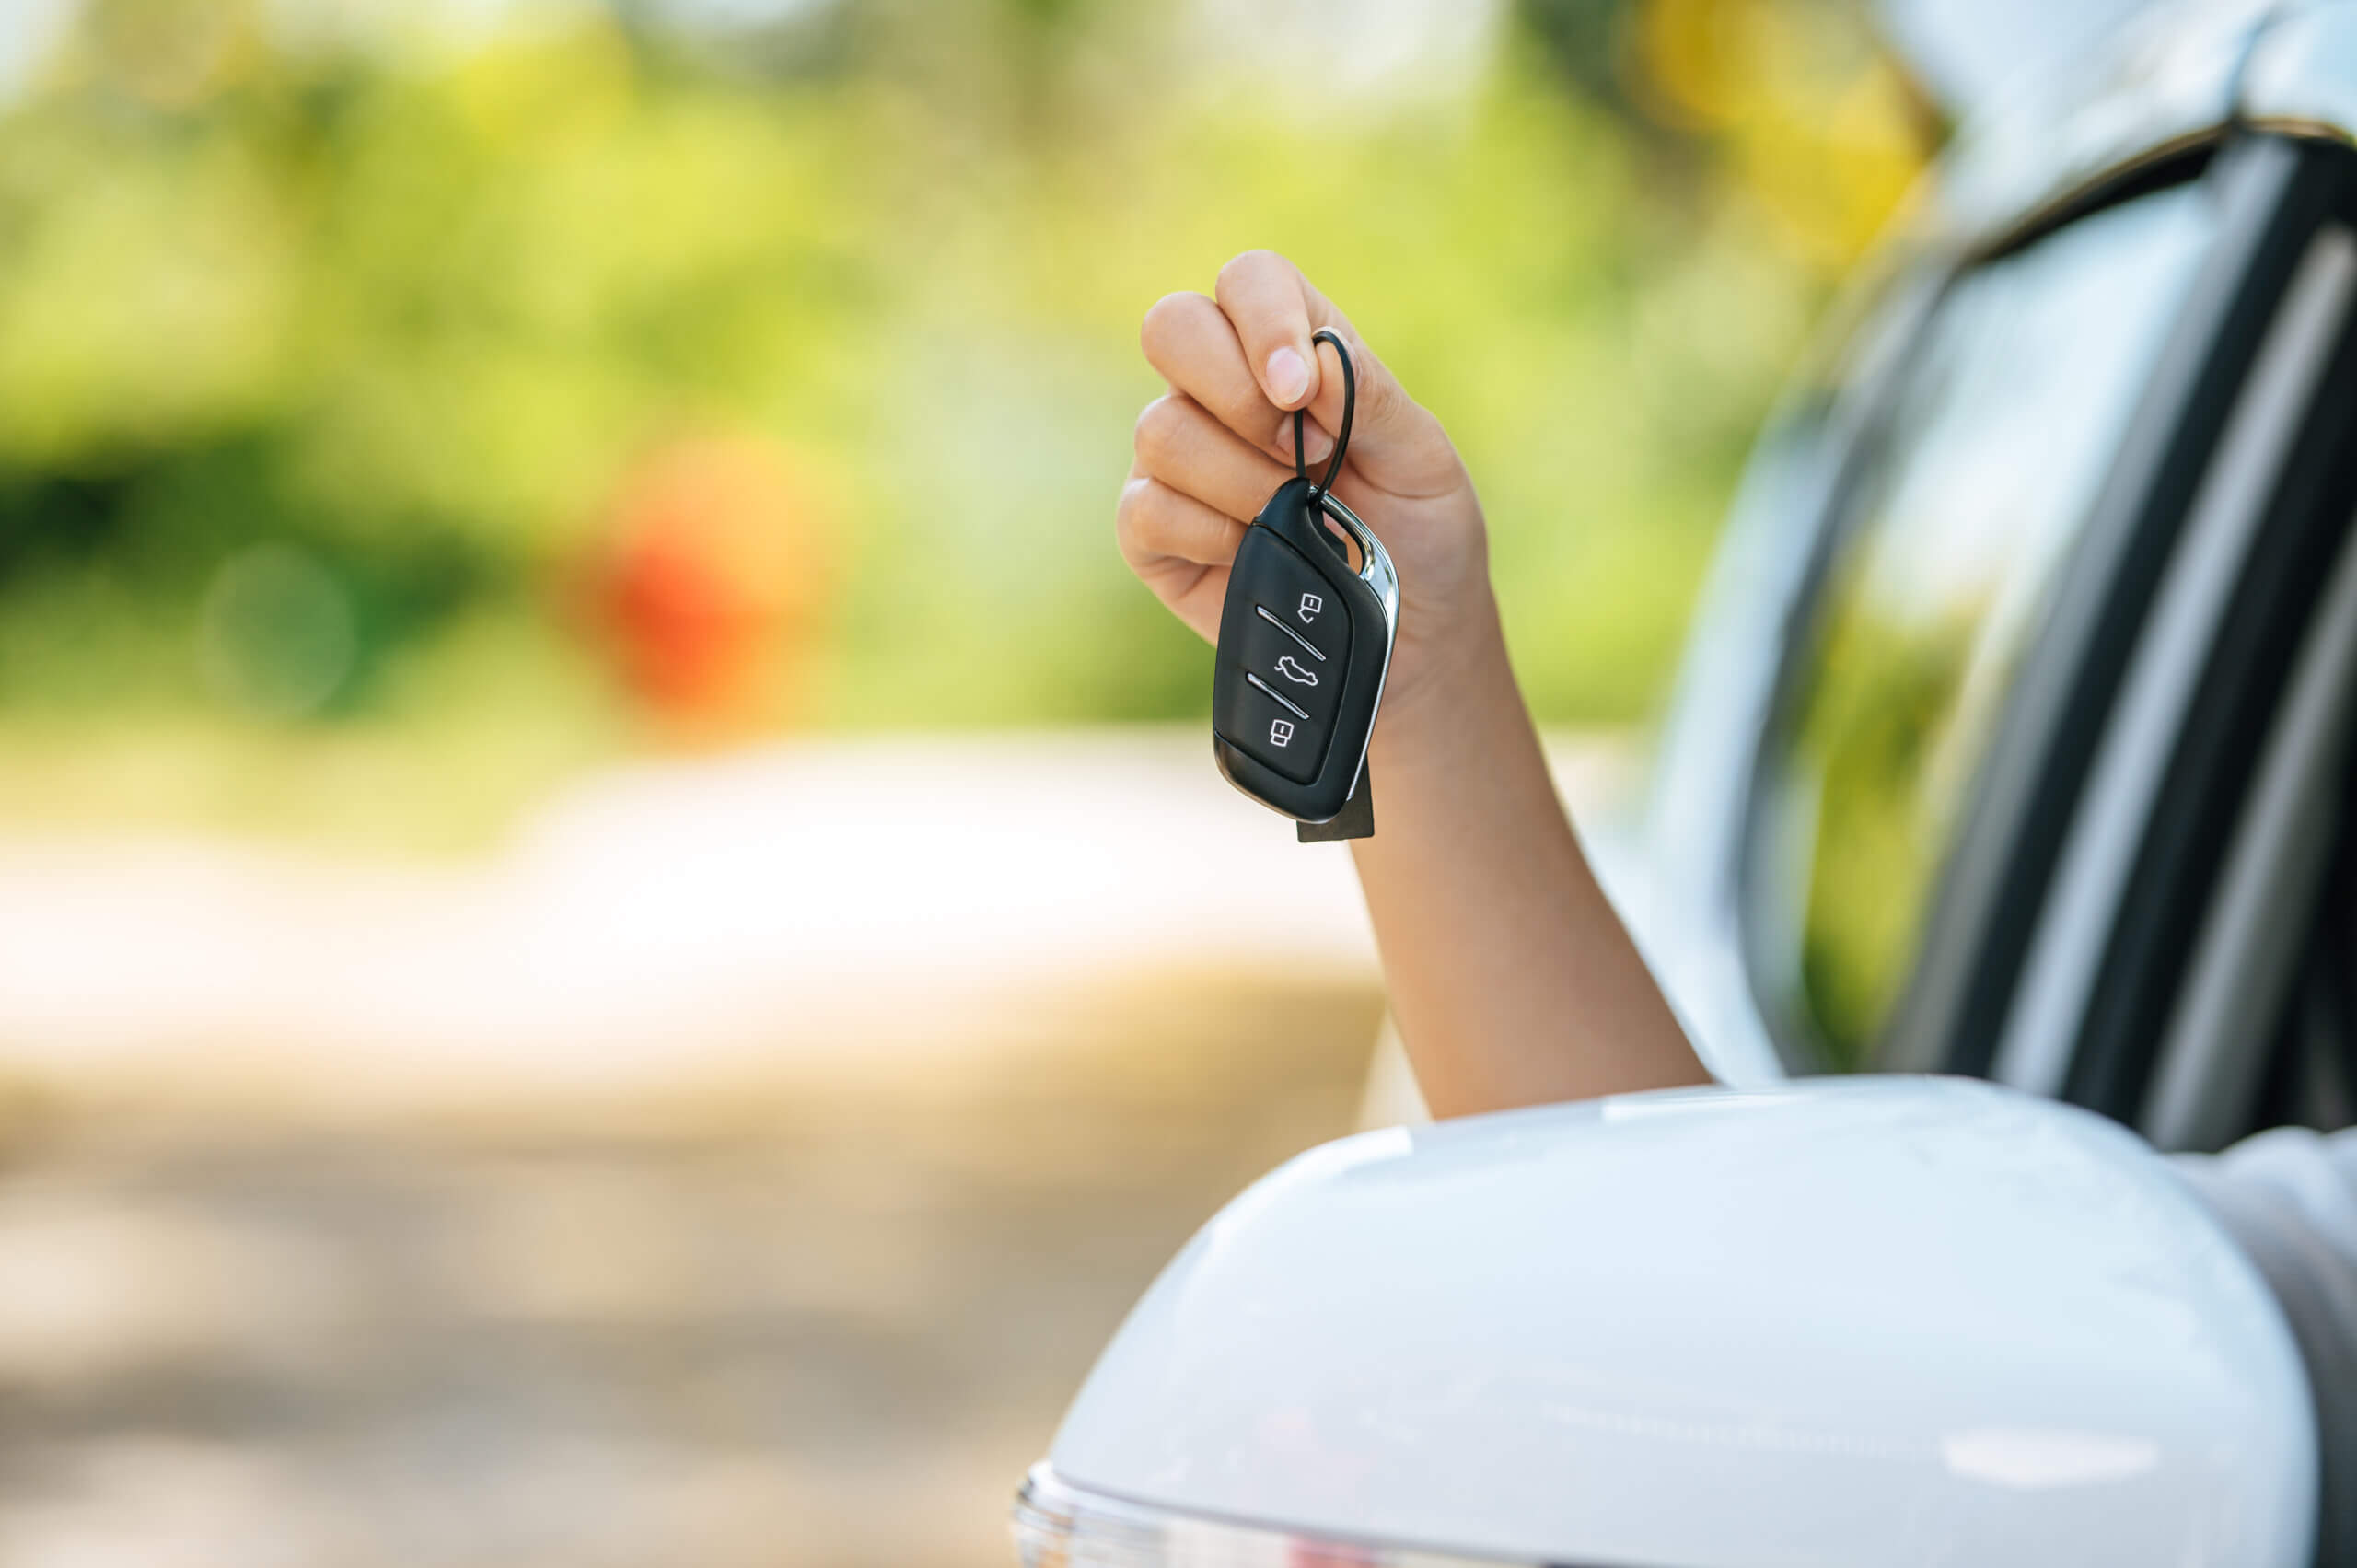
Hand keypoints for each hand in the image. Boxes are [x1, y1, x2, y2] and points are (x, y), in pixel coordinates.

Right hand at [1119, 251, 1497, 733]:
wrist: (1411, 641)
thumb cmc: (1422, 537)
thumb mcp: (1424, 461)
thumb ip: (1369, 400)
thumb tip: (1306, 367)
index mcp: (1291, 351)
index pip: (1249, 281)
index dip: (1263, 319)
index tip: (1299, 391)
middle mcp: (1220, 391)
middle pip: (1171, 326)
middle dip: (1234, 393)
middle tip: (1298, 454)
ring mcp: (1178, 461)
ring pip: (1160, 429)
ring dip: (1240, 482)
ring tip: (1294, 520)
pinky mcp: (1152, 532)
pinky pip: (1145, 509)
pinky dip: (1207, 534)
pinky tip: (1251, 554)